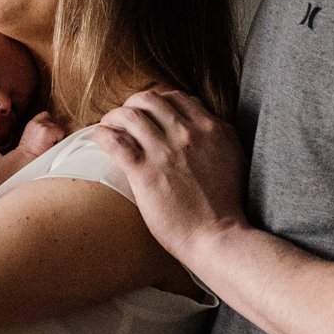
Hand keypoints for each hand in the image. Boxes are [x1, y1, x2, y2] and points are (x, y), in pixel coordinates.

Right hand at [18, 111, 68, 156]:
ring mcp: (43, 125)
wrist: (25, 159)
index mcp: (32, 122)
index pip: (46, 115)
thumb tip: (52, 130)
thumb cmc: (30, 152)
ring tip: (47, 145)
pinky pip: (60, 134)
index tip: (48, 135)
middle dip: (54, 132)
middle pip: (54, 122)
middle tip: (46, 143)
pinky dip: (58, 141)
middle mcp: (37, 122)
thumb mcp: (32, 136)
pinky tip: (49, 146)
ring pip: (58, 128)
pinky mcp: (48, 130)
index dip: (50, 125)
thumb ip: (40, 129)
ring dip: (56, 137)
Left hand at [89, 88, 248, 261]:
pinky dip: (102, 134)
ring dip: (114, 117)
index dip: (157, 101)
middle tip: (125, 118)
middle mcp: (187, 134)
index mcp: (211, 128)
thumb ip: (218, 137)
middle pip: (149, 100)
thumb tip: (204, 125)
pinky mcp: (145, 172)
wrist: (218, 236)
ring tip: (108, 126)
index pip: (176, 97)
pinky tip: (99, 138)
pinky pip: (115, 141)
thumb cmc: (227, 205)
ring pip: (129, 115)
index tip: (149, 113)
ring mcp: (165, 151)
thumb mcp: (234, 158)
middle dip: (132, 105)